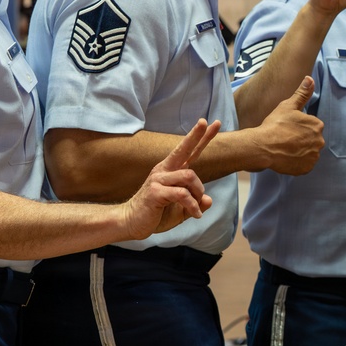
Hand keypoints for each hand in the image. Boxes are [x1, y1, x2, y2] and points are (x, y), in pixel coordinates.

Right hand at [124, 118, 219, 238]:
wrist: (131, 224)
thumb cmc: (156, 214)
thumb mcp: (182, 210)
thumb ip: (196, 204)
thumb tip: (209, 200)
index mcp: (172, 171)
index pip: (189, 151)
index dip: (201, 137)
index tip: (214, 123)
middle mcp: (165, 170)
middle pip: (183, 149)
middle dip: (196, 135)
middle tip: (206, 121)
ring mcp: (159, 179)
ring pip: (189, 176)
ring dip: (198, 193)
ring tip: (196, 208)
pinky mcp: (155, 191)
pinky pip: (182, 193)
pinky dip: (192, 205)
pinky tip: (195, 214)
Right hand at [254, 76, 323, 174]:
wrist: (263, 146)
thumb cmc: (274, 124)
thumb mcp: (288, 106)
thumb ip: (302, 93)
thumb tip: (310, 78)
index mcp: (317, 125)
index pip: (311, 126)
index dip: (299, 127)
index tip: (288, 128)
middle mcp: (320, 141)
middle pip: (311, 140)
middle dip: (301, 139)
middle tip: (285, 138)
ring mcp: (313, 157)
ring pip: (308, 152)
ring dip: (300, 151)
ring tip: (285, 148)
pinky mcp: (306, 169)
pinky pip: (304, 165)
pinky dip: (297, 162)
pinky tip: (287, 157)